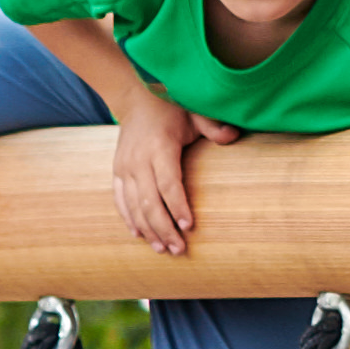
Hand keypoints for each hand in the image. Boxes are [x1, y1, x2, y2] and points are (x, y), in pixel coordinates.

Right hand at [106, 96, 202, 258]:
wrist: (134, 98)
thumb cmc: (172, 108)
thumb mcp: (194, 113)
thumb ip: (213, 126)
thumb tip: (233, 136)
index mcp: (159, 147)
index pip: (168, 184)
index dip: (178, 207)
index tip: (189, 227)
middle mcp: (138, 160)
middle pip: (149, 202)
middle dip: (164, 229)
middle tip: (178, 249)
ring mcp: (124, 167)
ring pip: (133, 206)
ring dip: (148, 230)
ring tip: (162, 250)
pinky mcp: (116, 171)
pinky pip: (120, 200)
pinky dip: (129, 219)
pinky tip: (140, 236)